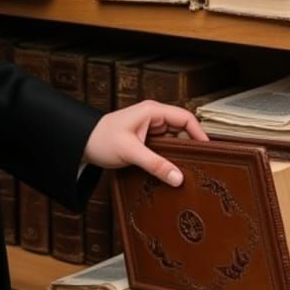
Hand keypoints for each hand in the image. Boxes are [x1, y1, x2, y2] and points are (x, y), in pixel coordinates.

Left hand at [82, 100, 209, 186]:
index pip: (185, 118)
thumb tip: (179, 178)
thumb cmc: (100, 139)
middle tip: (202, 165)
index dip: (200, 134)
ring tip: (191, 171)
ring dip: (180, 154)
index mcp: (152, 111)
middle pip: (183, 130)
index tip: (209, 152)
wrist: (81, 144)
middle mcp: (153, 117)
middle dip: (192, 146)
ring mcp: (150, 129)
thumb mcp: (129, 151)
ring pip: (175, 141)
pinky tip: (174, 171)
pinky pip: (166, 148)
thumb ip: (155, 164)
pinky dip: (171, 158)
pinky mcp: (146, 140)